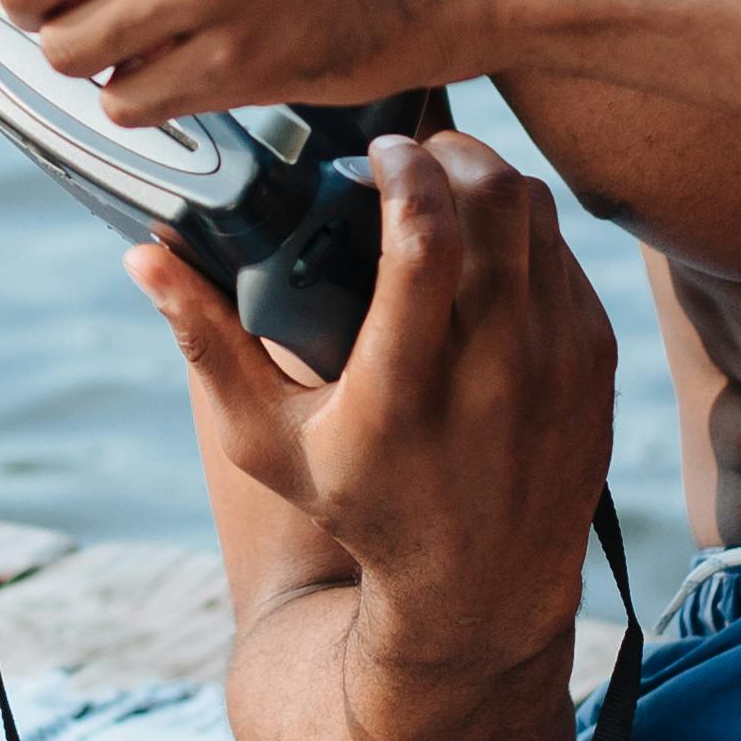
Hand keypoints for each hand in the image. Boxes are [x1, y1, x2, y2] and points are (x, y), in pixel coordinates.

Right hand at [136, 127, 614, 640]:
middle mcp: (496, 373)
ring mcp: (559, 365)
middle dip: (451, 152)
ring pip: (539, 215)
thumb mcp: (265, 441)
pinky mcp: (597, 361)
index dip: (404, 169)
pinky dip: (526, 229)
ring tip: (445, 187)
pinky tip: (487, 243)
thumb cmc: (357, 504)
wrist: (481, 589)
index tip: (376, 151)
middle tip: (411, 155)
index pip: (426, 241)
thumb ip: (206, 344)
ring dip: (490, 181)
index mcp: (405, 390)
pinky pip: (569, 252)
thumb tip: (142, 255)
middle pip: (495, 204)